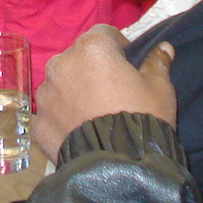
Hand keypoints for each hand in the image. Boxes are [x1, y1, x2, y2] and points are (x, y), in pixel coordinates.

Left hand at [33, 25, 176, 161]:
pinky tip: (81, 132)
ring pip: (62, 83)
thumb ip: (157, 63)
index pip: (105, 34)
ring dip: (75, 91)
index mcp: (92, 48)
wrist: (119, 168)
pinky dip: (64, 117)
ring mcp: (47, 93)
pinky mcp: (39, 121)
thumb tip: (164, 47)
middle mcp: (62, 64)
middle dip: (93, 69)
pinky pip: (53, 111)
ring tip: (95, 115)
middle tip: (113, 93)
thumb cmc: (142, 118)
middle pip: (79, 57)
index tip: (128, 67)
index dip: (119, 48)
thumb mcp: (160, 89)